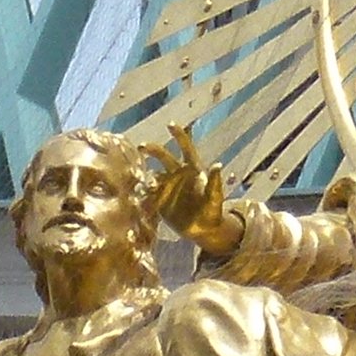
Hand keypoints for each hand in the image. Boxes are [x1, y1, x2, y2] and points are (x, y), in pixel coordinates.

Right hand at [154, 124, 243, 256]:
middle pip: (164, 157)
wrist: (204, 231)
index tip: (170, 124)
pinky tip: (137, 195)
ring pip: (154, 175)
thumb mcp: (216, 198)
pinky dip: (143, 194)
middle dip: (154, 150)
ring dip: (147, 175)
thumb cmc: (213, 211)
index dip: (179, 136)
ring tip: (145, 182)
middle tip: (142, 146)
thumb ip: (215, 182)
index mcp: (193, 170)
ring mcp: (167, 187)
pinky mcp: (160, 201)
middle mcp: (178, 175)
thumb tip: (218, 164)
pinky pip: (149, 195)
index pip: (186, 149)